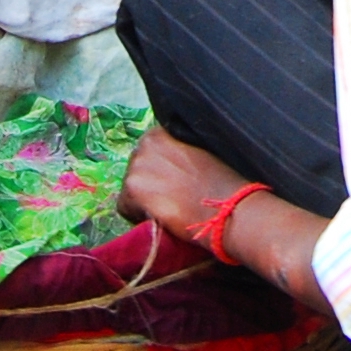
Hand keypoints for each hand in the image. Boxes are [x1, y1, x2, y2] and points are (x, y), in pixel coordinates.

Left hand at [120, 124, 249, 235]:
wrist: (226, 206)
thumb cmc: (221, 182)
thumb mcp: (199, 153)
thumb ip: (177, 152)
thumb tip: (167, 167)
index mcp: (161, 132)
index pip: (147, 154)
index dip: (159, 172)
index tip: (173, 184)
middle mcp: (145, 143)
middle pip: (136, 170)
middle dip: (148, 183)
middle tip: (170, 199)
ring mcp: (137, 164)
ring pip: (130, 189)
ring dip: (143, 200)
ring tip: (166, 209)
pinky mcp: (132, 188)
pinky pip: (124, 208)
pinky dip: (137, 217)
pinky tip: (158, 218)